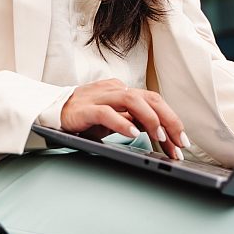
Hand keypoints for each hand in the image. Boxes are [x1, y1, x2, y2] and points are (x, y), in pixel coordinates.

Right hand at [60, 78, 189, 160]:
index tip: (182, 142)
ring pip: (132, 101)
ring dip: (150, 119)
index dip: (172, 120)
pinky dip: (122, 123)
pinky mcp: (85, 109)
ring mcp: (100, 97)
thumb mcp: (114, 119)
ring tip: (160, 137)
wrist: (51, 111)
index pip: (155, 102)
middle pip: (150, 99)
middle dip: (169, 120)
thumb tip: (161, 132)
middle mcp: (115, 90)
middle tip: (180, 143)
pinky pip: (107, 113)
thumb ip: (134, 120)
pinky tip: (133, 135)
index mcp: (124, 91)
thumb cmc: (85, 117)